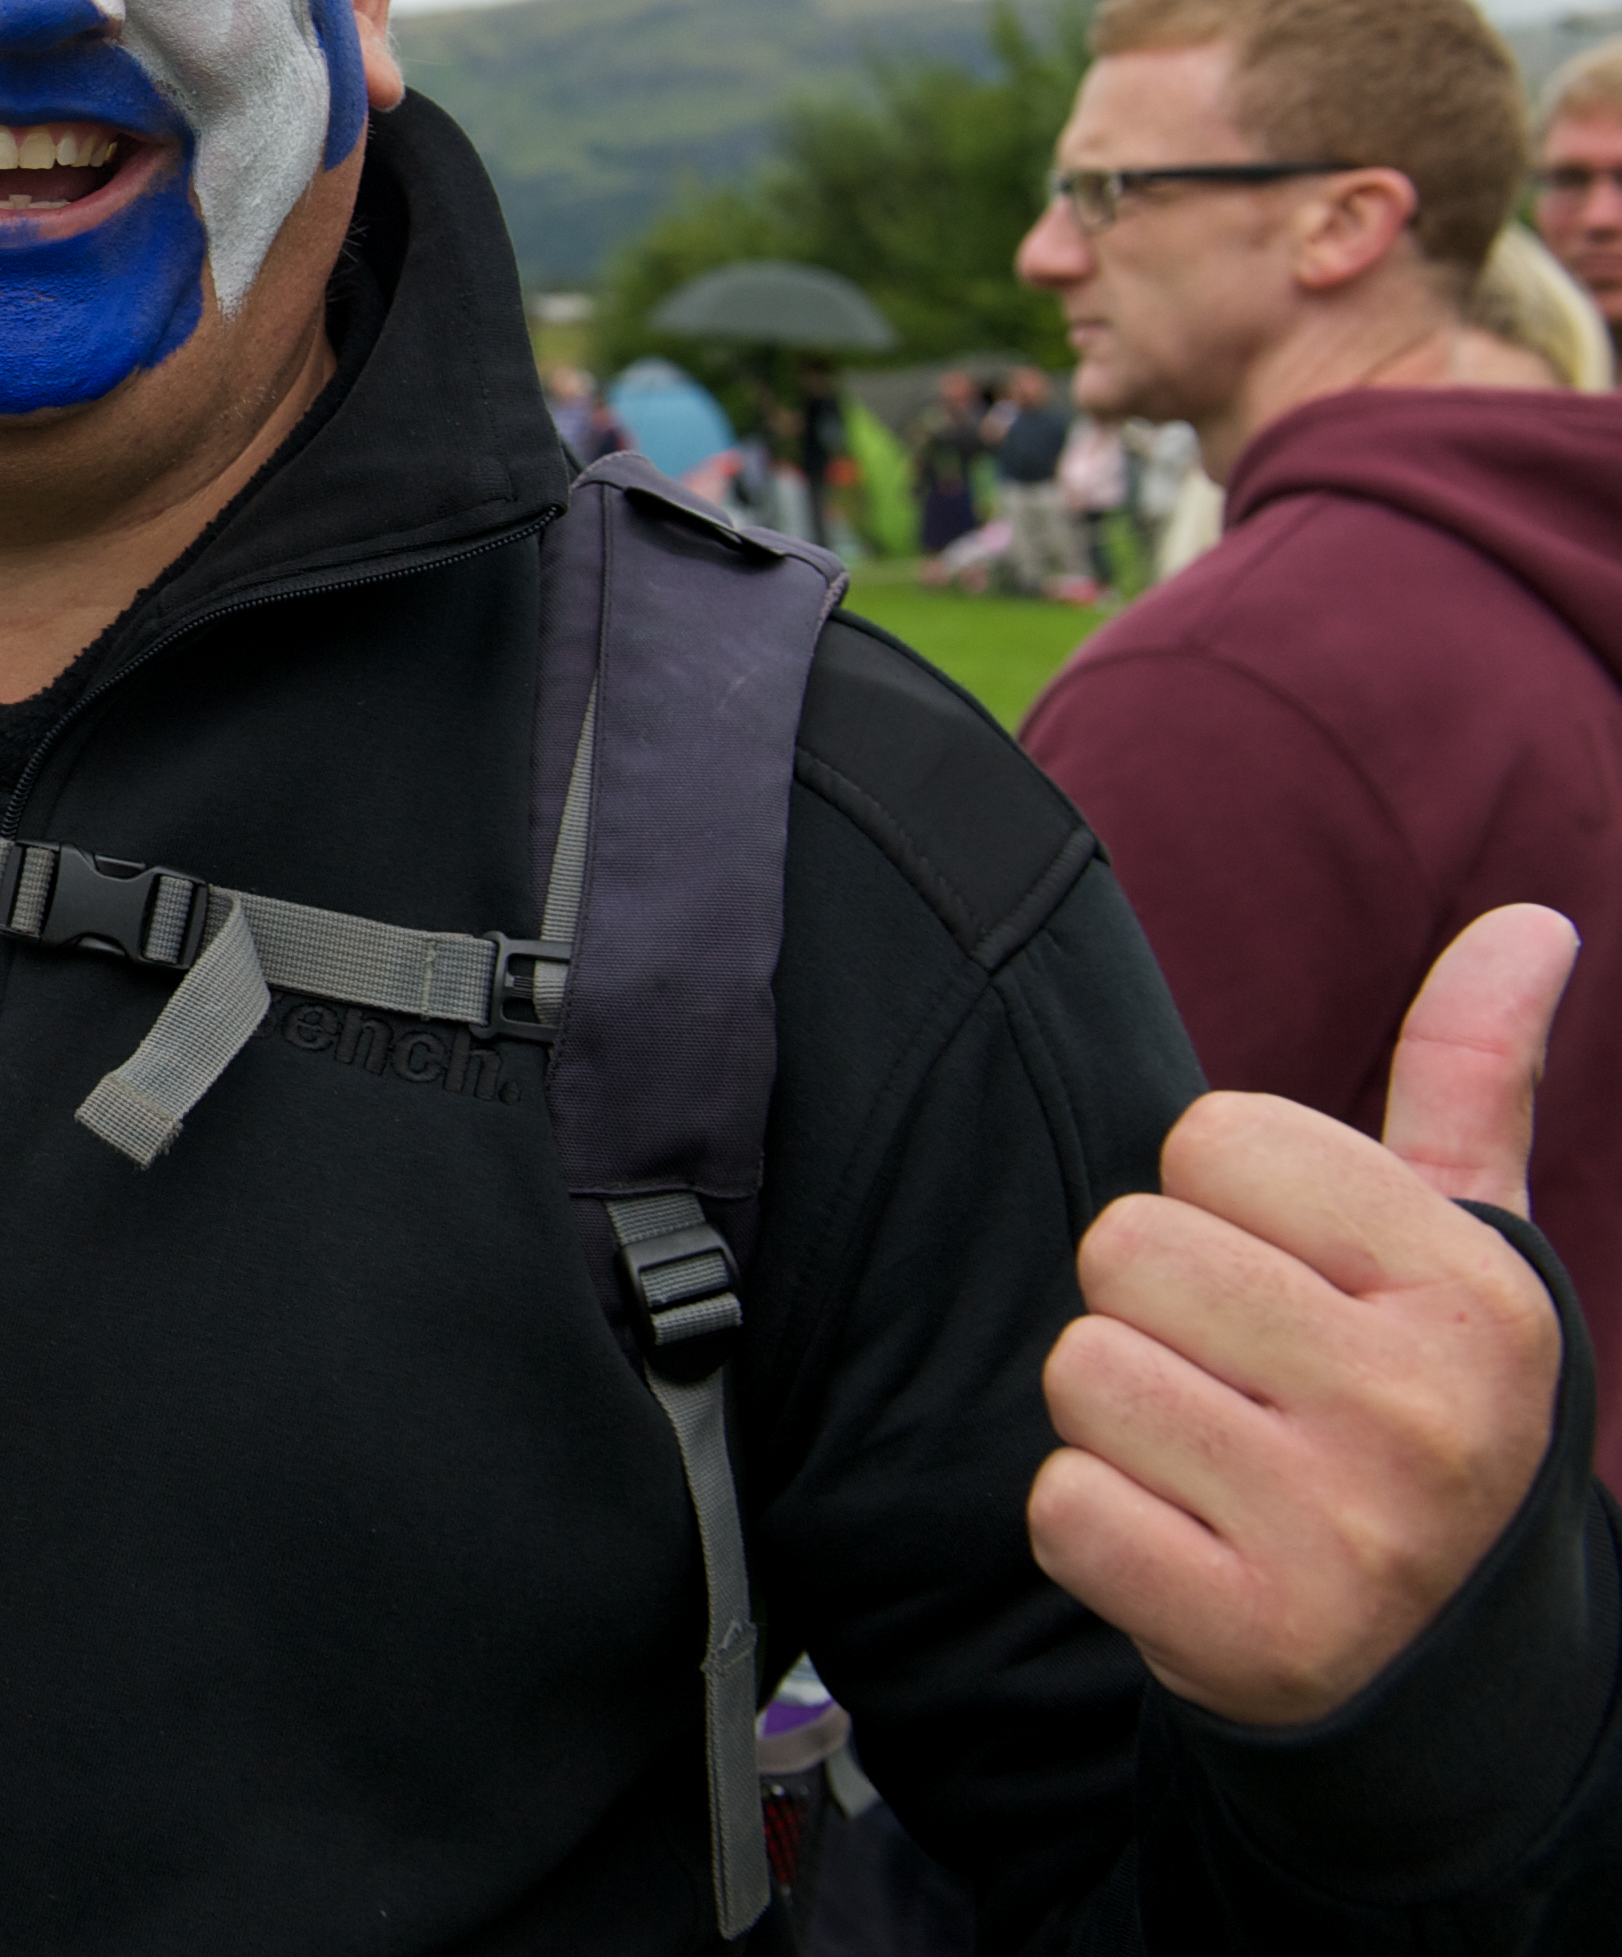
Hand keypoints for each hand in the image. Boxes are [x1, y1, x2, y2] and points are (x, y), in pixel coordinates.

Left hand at [1029, 905, 1574, 1724]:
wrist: (1440, 1671)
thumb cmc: (1417, 1408)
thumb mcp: (1468, 1251)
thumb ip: (1470, 1077)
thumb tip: (1530, 920)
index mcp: (1476, 1294)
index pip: (1211, 1137)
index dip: (1221, 1204)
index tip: (1295, 1285)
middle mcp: (1423, 1412)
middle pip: (1125, 1246)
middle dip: (1157, 1309)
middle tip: (1244, 1385)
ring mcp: (1342, 1534)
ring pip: (1080, 1369)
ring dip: (1122, 1418)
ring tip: (1219, 1463)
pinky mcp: (1250, 1634)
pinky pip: (1060, 1506)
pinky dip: (1096, 1525)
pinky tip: (1191, 1545)